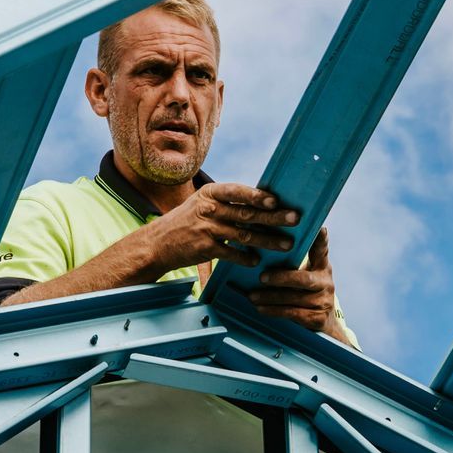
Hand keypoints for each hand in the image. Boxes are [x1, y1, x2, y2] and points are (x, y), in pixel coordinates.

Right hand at [134, 182, 296, 275]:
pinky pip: (232, 254)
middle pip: (247, 213)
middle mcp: (209, 208)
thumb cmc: (186, 222)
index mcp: (210, 193)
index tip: (276, 200)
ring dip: (268, 240)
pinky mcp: (205, 248)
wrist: (157, 243)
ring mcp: (206, 228)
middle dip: (274, 217)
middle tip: (294, 219)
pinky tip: (257, 261)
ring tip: (287, 244)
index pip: (238, 191)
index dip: (258, 195)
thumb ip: (227, 203)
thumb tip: (262, 202)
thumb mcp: (202, 204)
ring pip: (244, 234)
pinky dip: (246, 258)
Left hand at [249, 227, 343, 339]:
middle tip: (262, 277)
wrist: (325, 325)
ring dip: (270, 297)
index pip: (321, 250)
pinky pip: (292, 313)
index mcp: (323, 267)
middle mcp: (326, 282)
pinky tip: (260, 308)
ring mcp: (323, 301)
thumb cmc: (308, 294)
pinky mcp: (317, 318)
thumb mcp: (308, 275)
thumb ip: (294, 261)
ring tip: (252, 296)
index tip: (319, 228)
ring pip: (293, 298)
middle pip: (303, 279)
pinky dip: (274, 311)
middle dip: (281, 278)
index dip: (320, 239)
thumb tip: (267, 243)